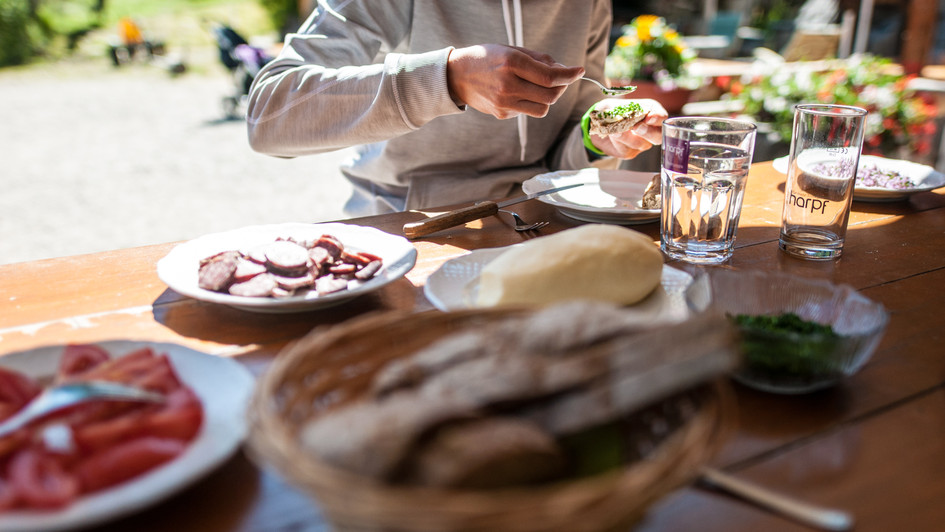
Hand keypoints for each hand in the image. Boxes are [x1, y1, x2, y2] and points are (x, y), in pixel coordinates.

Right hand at [447, 44, 583, 118]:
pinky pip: (528, 111)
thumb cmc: (487, 58)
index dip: (569, 75)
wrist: (457, 76)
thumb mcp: (512, 50)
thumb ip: (539, 60)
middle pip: (550, 95)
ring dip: (548, 98)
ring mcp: (505, 102)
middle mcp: (509, 85)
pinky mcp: (502, 114)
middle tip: (560, 79)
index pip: (550, 77)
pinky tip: (519, 92)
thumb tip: (563, 71)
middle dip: (561, 87)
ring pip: (543, 108)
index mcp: (512, 63)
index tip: (579, 72)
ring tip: (540, 87)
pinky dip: (531, 102)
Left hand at [590, 99, 667, 158]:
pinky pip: (627, 149)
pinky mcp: (630, 152)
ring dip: (628, 137)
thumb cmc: (612, 111)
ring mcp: (642, 143)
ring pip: (641, 143)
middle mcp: (651, 130)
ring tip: (616, 130)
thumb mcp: (616, 104)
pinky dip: (619, 141)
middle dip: (648, 132)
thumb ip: (621, 109)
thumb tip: (622, 116)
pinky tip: (612, 135)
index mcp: (651, 113)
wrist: (599, 125)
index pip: (662, 117)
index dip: (657, 118)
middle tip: (637, 127)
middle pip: (658, 136)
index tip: (649, 118)